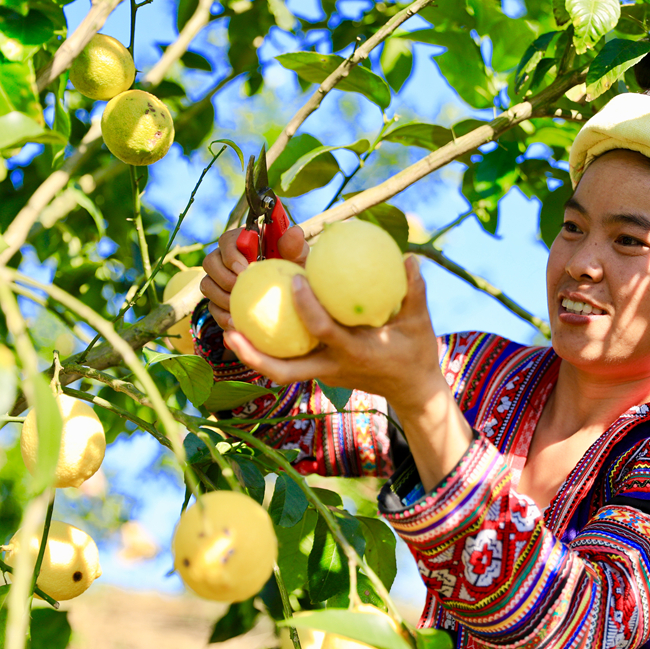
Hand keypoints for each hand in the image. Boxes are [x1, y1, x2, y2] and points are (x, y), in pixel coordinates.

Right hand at [201, 225, 308, 329]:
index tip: (245, 268)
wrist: (289, 294)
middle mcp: (225, 259)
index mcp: (242, 243)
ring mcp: (219, 280)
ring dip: (220, 296)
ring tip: (237, 307)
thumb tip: (294, 232)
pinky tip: (236, 323)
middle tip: (240, 288)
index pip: (226, 241)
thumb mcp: (297, 258)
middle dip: (223, 277)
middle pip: (210, 262)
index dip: (231, 255)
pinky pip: (212, 308)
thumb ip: (294, 245)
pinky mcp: (218, 300)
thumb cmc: (291, 269)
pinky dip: (222, 316)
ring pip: (207, 285)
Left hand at [221, 256, 444, 409]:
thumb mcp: (420, 323)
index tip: (294, 277)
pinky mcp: (320, 371)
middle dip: (255, 355)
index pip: (323, 330)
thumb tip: (408, 257)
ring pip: (280, 372)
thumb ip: (414, 291)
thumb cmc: (416, 353)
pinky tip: (253, 326)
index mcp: (355, 351)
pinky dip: (268, 350)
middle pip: (284, 370)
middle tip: (230, 330)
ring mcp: (323, 373)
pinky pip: (287, 363)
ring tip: (229, 330)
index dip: (307, 306)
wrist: (412, 390)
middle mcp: (332, 366)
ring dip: (252, 356)